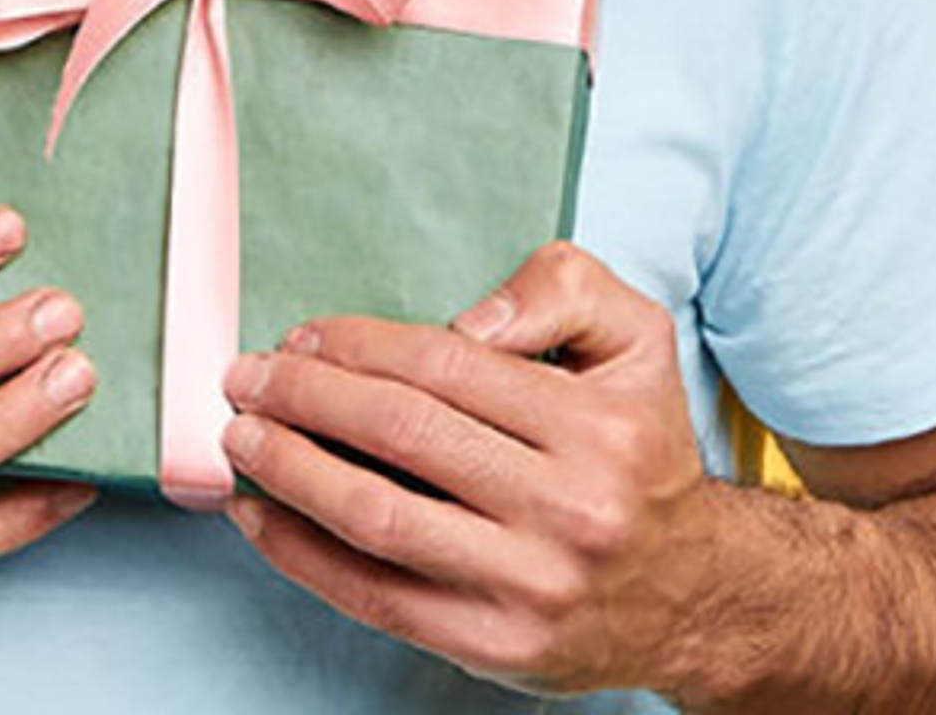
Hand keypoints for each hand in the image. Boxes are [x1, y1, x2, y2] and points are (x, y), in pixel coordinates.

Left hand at [216, 240, 725, 696]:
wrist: (694, 591)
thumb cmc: (639, 454)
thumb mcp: (637, 340)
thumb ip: (564, 289)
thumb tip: (467, 321)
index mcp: (599, 426)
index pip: (446, 366)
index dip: (357, 346)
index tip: (301, 338)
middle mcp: (569, 508)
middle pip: (401, 436)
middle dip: (304, 399)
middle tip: (245, 378)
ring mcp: (531, 585)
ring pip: (378, 518)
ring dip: (289, 472)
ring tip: (241, 440)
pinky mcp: (496, 646)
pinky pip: (375, 597)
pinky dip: (302, 556)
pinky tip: (261, 518)